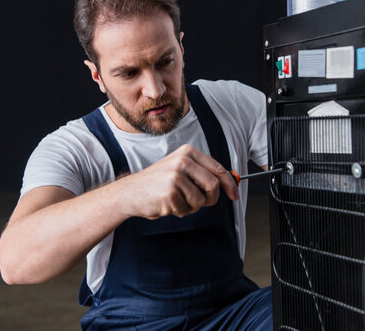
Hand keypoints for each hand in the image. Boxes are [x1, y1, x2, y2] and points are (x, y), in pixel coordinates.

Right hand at [117, 144, 238, 218]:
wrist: (130, 192)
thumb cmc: (157, 183)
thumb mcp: (179, 169)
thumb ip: (201, 173)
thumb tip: (229, 182)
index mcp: (187, 153)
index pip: (218, 169)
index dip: (230, 184)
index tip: (234, 195)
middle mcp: (182, 161)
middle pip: (213, 185)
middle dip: (210, 199)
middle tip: (200, 203)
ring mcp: (175, 176)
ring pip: (200, 200)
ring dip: (191, 207)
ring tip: (176, 200)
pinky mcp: (169, 193)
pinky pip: (186, 209)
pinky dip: (179, 211)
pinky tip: (166, 204)